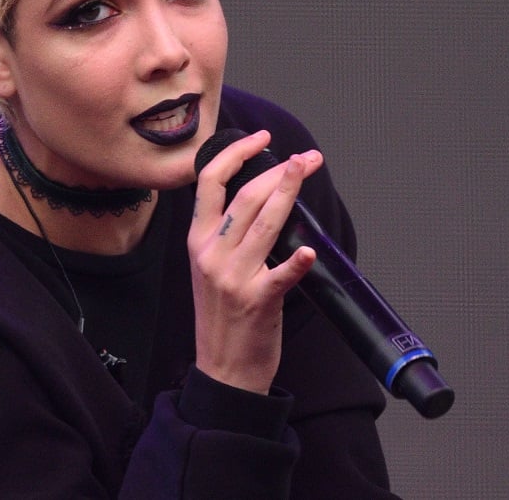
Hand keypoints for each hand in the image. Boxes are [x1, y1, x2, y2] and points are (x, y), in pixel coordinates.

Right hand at [188, 130, 320, 393]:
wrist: (223, 370)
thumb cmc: (223, 315)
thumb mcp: (211, 267)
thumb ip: (226, 233)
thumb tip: (262, 194)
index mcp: (198, 241)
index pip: (209, 182)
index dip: (236, 153)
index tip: (263, 139)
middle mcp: (211, 254)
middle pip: (245, 196)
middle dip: (279, 170)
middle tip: (306, 158)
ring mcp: (233, 278)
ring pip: (263, 222)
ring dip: (289, 191)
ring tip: (308, 170)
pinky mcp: (257, 302)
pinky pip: (279, 275)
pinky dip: (297, 262)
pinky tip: (310, 251)